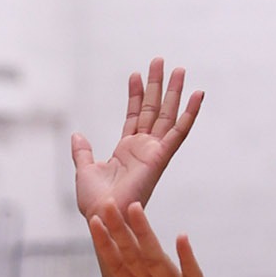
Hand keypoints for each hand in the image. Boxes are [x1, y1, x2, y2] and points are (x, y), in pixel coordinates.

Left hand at [70, 58, 201, 219]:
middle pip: (152, 109)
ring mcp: (154, 151)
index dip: (135, 95)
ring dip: (173, 91)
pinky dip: (189, 113)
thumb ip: (82, 152)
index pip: (133, 115)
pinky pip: (179, 132)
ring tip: (178, 68)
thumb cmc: (95, 201)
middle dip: (156, 85)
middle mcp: (143, 147)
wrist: (103, 215)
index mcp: (126, 149)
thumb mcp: (84, 170)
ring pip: (166, 114)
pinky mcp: (161, 157)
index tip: (135, 74)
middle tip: (159, 61)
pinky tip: (198, 95)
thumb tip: (77, 134)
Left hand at [87, 200, 256, 276]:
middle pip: (135, 255)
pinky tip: (181, 238)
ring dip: (145, 235)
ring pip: (158, 259)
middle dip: (119, 231)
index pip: (121, 267)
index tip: (92, 224)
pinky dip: (187, 259)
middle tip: (105, 203)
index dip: (106, 247)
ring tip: (134, 209)